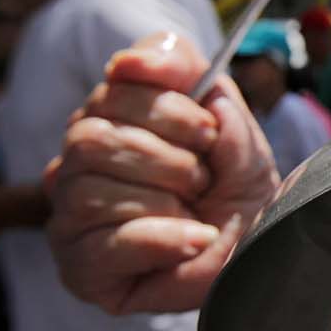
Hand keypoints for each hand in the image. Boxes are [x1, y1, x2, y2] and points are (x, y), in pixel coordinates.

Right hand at [44, 32, 279, 314]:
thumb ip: (195, 80)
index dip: (169, 103)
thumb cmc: (238, 189)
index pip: (118, 81)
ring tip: (196, 213)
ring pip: (87, 190)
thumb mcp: (233, 125)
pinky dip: (162, 239)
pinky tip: (196, 239)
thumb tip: (130, 63)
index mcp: (114, 112)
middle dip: (168, 157)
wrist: (258, 253)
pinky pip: (105, 244)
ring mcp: (72, 214)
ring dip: (164, 200)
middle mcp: (80, 159)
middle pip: (89, 137)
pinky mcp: (80, 268)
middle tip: (205, 179)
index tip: (209, 127)